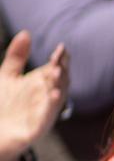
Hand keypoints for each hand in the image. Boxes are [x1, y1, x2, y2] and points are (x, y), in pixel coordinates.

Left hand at [0, 30, 66, 160]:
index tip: (61, 48)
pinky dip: (52, 106)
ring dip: (60, 85)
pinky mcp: (38, 127)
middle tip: (60, 57)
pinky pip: (48, 116)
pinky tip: (55, 95)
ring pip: (57, 98)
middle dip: (61, 70)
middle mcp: (47, 97)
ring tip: (58, 72)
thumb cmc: (3, 105)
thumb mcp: (7, 76)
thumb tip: (26, 32)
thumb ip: (17, 56)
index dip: (60, 59)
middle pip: (60, 81)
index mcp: (43, 84)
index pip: (56, 68)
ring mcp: (45, 112)